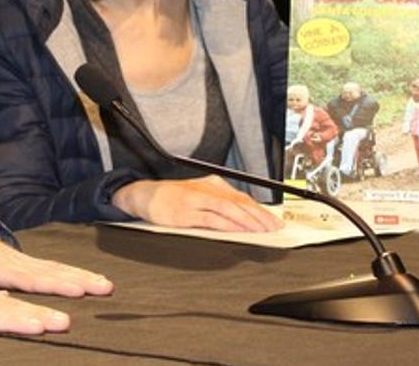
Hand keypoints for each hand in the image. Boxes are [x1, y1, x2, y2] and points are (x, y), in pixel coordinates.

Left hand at [0, 220, 113, 297]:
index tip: (77, 291)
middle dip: (80, 280)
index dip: (54, 285)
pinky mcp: (28, 263)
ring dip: (83, 276)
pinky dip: (74, 272)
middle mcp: (18, 262)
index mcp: (0, 266)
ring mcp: (25, 260)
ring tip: (105, 285)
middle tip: (104, 288)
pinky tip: (90, 279)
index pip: (31, 279)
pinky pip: (54, 267)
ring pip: (58, 268)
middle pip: (53, 272)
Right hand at [111, 175, 282, 232]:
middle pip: (239, 203)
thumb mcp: (199, 195)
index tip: (274, 221)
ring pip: (228, 210)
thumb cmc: (173, 198)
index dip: (260, 210)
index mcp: (213, 185)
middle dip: (259, 217)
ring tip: (261, 231)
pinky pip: (211, 219)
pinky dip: (227, 225)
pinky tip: (237, 232)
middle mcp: (207, 190)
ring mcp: (196, 201)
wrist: (144, 194)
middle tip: (274, 229)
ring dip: (247, 221)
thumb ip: (219, 205)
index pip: (242, 198)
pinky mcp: (185, 213)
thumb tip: (244, 220)